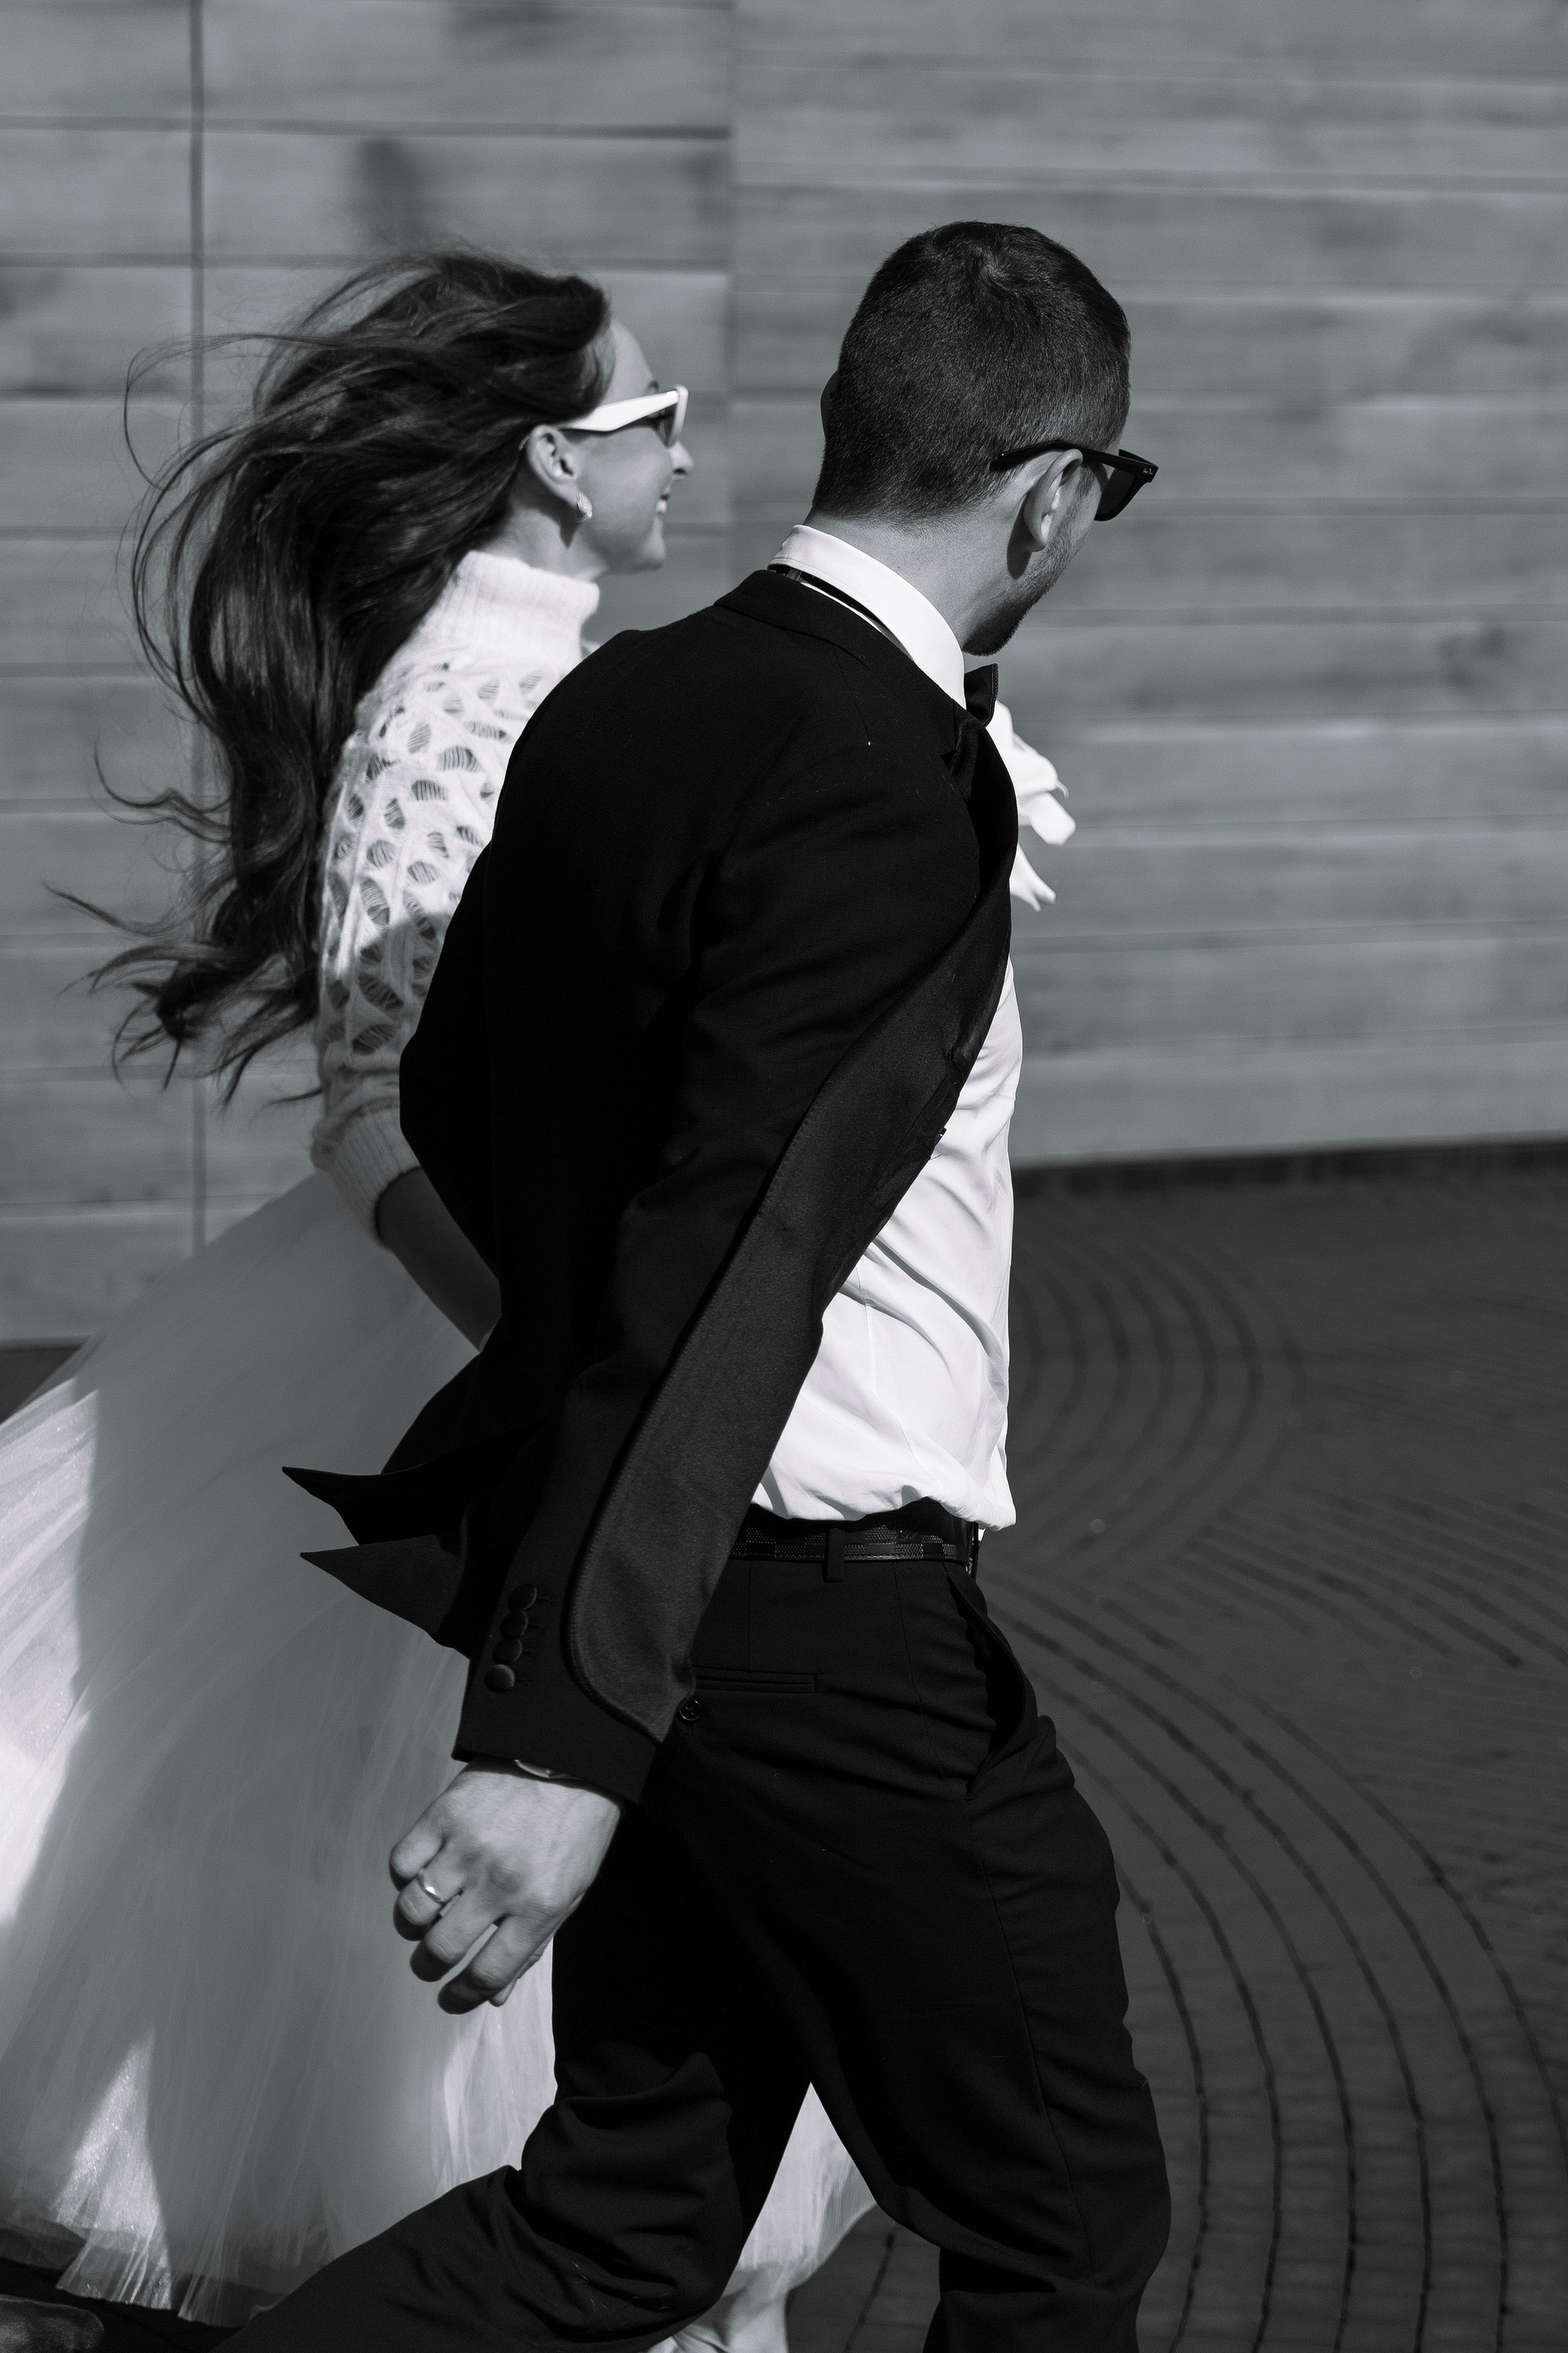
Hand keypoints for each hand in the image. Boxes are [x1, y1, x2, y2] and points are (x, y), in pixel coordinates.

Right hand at [390, 1762, 620, 2012]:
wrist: (570, 1755)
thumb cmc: (574, 1830)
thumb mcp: (569, 1893)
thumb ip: (530, 1947)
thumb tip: (494, 1998)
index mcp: (538, 1907)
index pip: (487, 1974)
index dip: (461, 1997)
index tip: (449, 1998)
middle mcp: (500, 1882)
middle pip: (440, 1949)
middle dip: (428, 1967)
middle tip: (429, 1962)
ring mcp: (468, 1846)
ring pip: (412, 1911)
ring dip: (411, 1926)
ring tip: (423, 1920)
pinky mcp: (443, 1814)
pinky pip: (401, 1863)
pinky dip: (404, 1877)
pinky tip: (421, 1874)